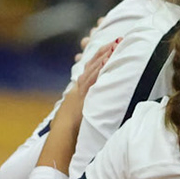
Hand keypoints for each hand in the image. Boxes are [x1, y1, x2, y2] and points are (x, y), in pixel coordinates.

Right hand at [36, 38, 117, 169]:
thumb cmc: (70, 132)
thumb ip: (87, 109)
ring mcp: (80, 92)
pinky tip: (107, 60)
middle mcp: (79, 89)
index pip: (90, 71)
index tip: (110, 48)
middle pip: (92, 66)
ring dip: (104, 56)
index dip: (100, 59)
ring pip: (93, 69)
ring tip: (116, 44)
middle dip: (104, 52)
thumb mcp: (79, 117)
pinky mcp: (83, 96)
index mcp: (78, 92)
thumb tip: (95, 108)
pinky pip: (93, 79)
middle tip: (118, 40)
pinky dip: (99, 68)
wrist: (61, 138)